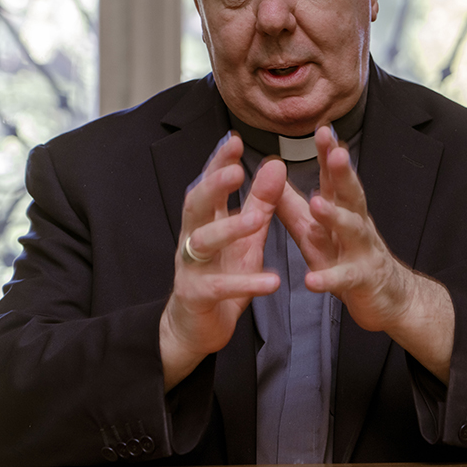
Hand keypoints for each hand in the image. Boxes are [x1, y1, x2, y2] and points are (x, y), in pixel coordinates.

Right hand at [160, 133, 285, 390]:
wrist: (195, 327)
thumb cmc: (222, 273)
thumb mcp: (246, 236)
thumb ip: (261, 201)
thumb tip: (276, 163)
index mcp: (204, 220)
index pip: (208, 183)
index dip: (218, 161)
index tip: (234, 140)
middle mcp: (192, 238)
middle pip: (196, 206)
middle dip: (213, 186)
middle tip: (235, 170)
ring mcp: (191, 267)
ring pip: (204, 244)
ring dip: (230, 229)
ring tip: (256, 220)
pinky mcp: (197, 296)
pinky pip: (220, 287)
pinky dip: (246, 283)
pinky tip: (271, 281)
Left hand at [276, 126, 453, 380]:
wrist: (388, 298)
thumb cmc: (345, 258)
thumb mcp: (315, 232)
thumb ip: (292, 205)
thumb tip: (270, 173)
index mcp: (342, 210)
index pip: (335, 177)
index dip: (329, 153)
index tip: (322, 128)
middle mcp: (356, 225)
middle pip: (351, 193)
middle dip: (342, 172)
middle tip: (335, 150)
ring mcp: (362, 252)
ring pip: (352, 230)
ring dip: (335, 216)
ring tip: (318, 203)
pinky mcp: (361, 282)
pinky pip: (344, 279)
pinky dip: (329, 279)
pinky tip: (312, 280)